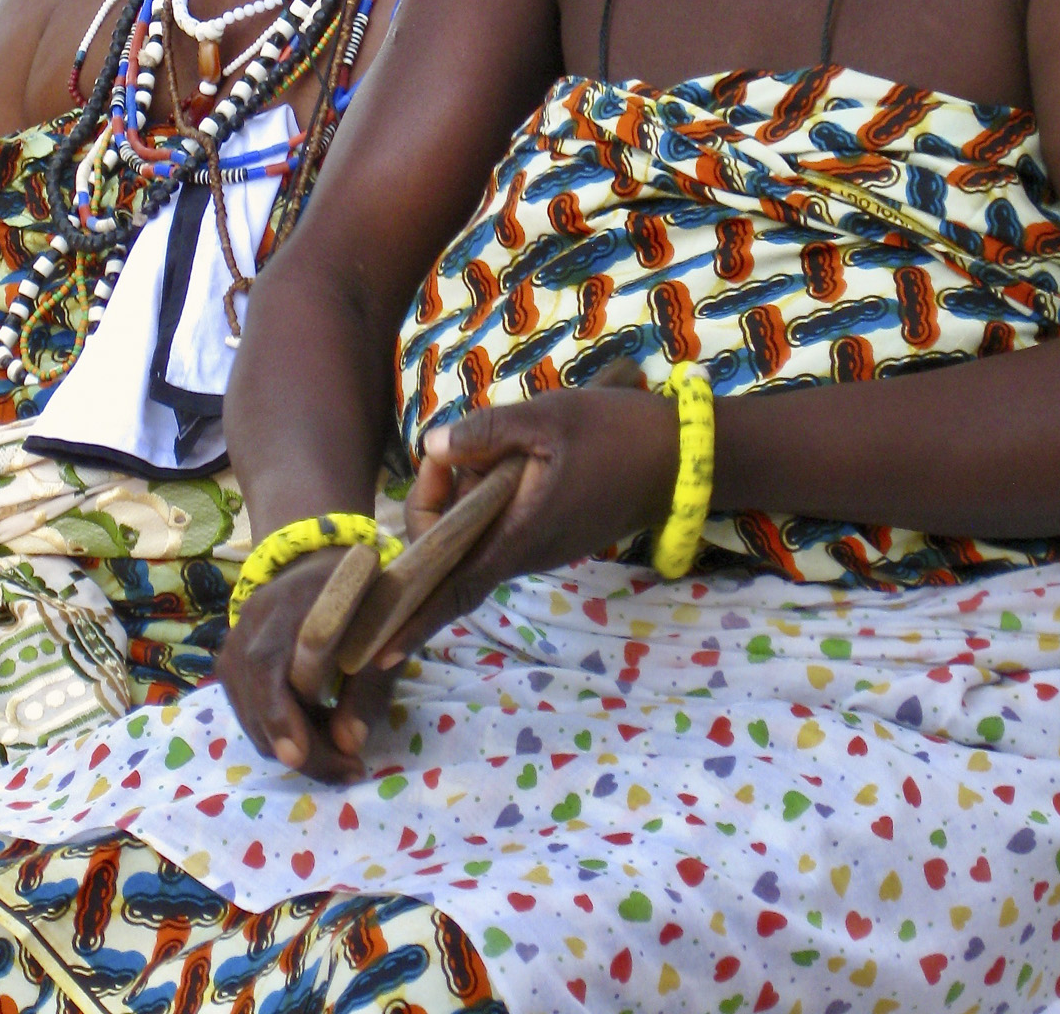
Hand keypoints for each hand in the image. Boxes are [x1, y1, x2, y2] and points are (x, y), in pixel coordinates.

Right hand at [217, 549, 393, 783]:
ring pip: (252, 718)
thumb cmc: (361, 593)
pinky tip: (318, 729)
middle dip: (301, 748)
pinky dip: (283, 734)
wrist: (322, 564)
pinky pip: (251, 714)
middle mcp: (250, 622)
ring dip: (294, 747)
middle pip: (258, 701)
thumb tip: (349, 744)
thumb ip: (369, 682)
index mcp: (289, 600)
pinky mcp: (232, 667)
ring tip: (342, 752)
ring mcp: (234, 645)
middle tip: (349, 770)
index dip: (277, 712)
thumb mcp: (381, 627)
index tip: (298, 755)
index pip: (266, 662)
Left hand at [384, 383, 679, 662]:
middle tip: (448, 454)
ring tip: (480, 446)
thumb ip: (486, 432)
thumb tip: (430, 447)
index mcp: (519, 536)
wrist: (684, 457)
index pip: (453, 589)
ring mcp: (540, 545)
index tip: (375, 640)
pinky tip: (503, 455)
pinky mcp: (553, 531)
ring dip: (461, 499)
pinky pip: (502, 523)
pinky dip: (486, 496)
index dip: (412, 618)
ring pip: (477, 535)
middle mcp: (524, 553)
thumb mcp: (547, 419)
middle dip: (432, 509)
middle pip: (454, 552)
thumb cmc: (616, 434)